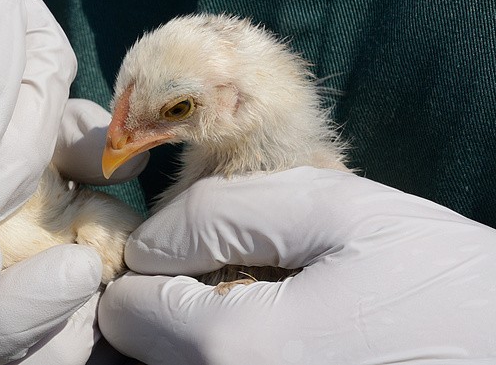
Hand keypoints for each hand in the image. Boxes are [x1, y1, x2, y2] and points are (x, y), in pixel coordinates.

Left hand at [98, 167, 495, 363]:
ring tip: (257, 292)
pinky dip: (223, 348)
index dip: (150, 260)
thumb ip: (220, 215)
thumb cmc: (435, 278)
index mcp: (234, 349)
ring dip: (191, 326)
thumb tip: (149, 240)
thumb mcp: (333, 211)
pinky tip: (274, 318)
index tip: (193, 239)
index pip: (126, 307)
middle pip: (139, 349)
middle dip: (164, 297)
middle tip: (226, 263)